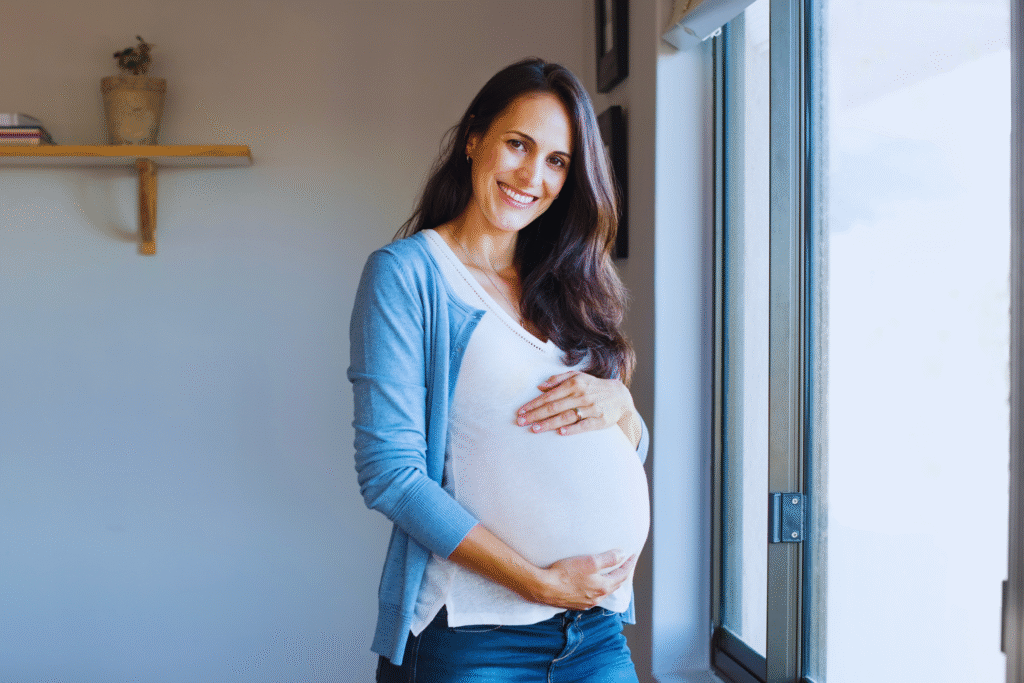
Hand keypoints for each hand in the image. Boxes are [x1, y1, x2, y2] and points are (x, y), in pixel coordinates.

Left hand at [516, 371, 635, 436]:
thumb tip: (540, 386)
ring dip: (549, 423)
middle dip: (536, 415)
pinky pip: (584, 425)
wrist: (620, 396)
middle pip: (554, 407)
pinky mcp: (600, 420)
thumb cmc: (594, 387)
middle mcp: (582, 395)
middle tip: (521, 421)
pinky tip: (561, 432)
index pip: (550, 396)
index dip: (534, 404)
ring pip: (566, 416)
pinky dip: (573, 428)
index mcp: (574, 384)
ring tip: (534, 429)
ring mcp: (591, 408)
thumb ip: (558, 379)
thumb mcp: (578, 377)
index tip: (521, 411)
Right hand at [531, 550, 637, 610]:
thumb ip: (608, 559)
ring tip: (611, 574)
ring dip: (610, 583)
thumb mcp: (589, 562)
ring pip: (604, 592)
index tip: (633, 556)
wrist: (543, 588)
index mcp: (603, 587)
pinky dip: (598, 589)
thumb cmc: (565, 573)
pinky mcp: (575, 604)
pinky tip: (593, 585)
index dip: (629, 565)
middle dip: (622, 574)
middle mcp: (597, 598)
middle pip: (614, 585)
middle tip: (626, 565)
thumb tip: (622, 555)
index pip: (622, 575)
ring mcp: (586, 603)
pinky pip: (592, 596)